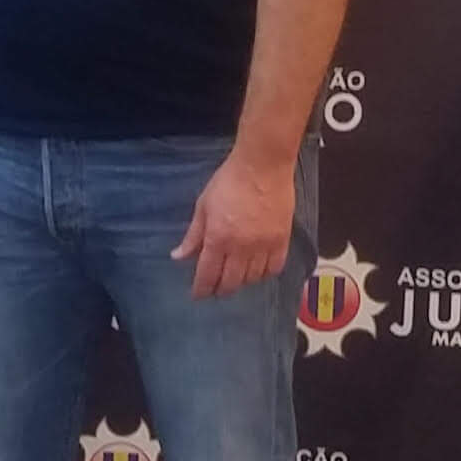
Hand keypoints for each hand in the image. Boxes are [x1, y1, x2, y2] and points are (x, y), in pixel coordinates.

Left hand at [172, 150, 295, 299]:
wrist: (263, 166)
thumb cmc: (228, 181)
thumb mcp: (203, 206)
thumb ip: (193, 235)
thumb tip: (178, 257)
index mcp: (218, 238)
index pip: (208, 275)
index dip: (202, 289)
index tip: (198, 294)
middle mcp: (241, 247)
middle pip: (231, 282)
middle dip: (220, 290)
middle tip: (215, 288)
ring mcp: (264, 245)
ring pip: (252, 278)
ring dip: (241, 282)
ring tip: (235, 277)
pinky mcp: (282, 240)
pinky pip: (274, 268)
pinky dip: (264, 274)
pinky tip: (257, 270)